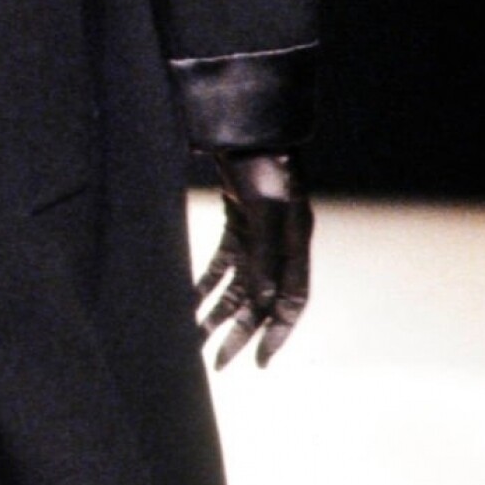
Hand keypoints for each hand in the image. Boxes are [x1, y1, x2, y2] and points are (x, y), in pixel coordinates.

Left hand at [193, 149, 311, 369]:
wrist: (243, 121)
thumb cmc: (261, 161)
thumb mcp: (264, 210)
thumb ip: (263, 259)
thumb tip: (260, 306)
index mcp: (296, 243)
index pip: (291, 301)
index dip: (277, 333)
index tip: (259, 362)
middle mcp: (281, 243)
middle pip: (260, 299)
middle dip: (238, 332)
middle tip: (216, 363)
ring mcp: (259, 233)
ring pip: (237, 285)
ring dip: (217, 312)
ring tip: (194, 340)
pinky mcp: (237, 221)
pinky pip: (222, 263)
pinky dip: (206, 284)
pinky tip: (188, 302)